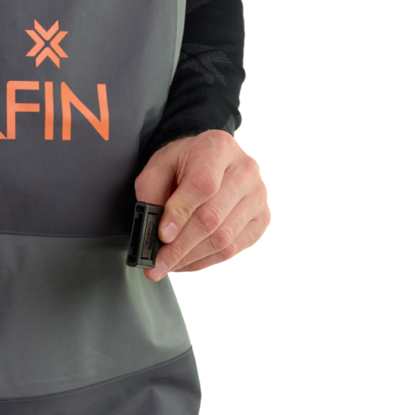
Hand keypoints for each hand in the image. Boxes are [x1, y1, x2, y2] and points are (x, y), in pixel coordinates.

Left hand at [134, 130, 269, 280]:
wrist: (207, 159)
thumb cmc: (181, 164)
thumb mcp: (157, 168)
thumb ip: (152, 195)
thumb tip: (156, 234)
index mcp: (218, 148)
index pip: (203, 185)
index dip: (181, 213)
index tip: (161, 235)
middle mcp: (245, 170)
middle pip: (213, 217)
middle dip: (180, 247)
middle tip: (156, 265)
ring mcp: (258, 196)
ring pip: (224, 238)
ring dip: (190, 258)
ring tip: (166, 266)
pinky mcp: (261, 218)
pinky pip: (233, 248)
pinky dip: (205, 261)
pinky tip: (184, 262)